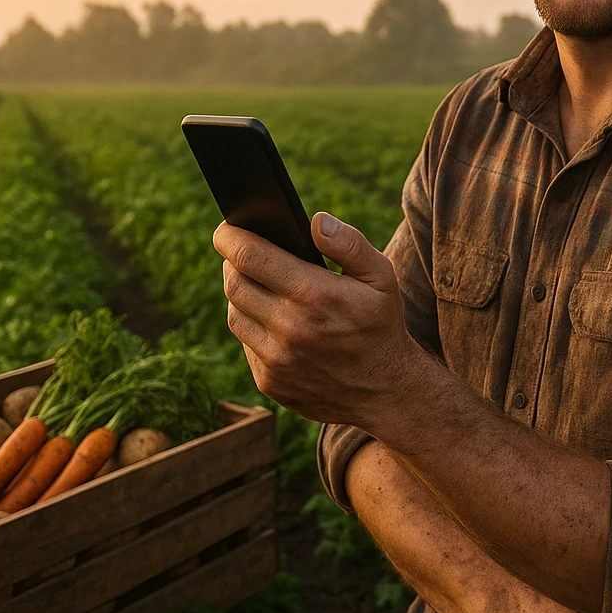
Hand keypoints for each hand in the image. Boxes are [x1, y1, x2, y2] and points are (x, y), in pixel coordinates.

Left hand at [215, 212, 425, 428]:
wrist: (386, 391)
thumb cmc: (381, 325)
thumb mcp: (381, 277)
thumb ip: (349, 244)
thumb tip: (315, 221)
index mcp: (314, 295)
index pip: (250, 257)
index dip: (230, 237)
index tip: (226, 229)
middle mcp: (289, 329)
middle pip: (234, 284)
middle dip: (232, 263)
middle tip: (242, 255)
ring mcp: (276, 360)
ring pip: (234, 314)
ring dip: (241, 295)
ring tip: (259, 286)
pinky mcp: (270, 382)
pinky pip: (245, 345)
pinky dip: (253, 328)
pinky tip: (273, 321)